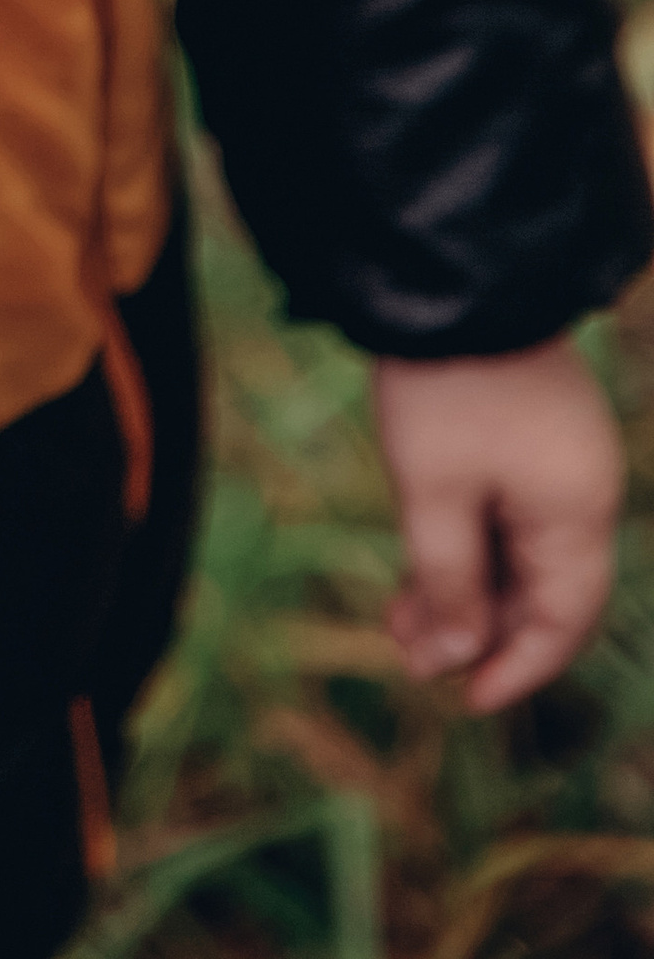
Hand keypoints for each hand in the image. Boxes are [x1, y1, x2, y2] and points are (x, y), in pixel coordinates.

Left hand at [374, 338, 624, 711]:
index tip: (467, 701)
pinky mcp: (525, 435)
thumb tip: (459, 659)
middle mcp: (580, 492)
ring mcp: (555, 461)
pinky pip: (503, 512)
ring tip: (397, 623)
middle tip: (410, 658)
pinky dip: (462, 544)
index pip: (563, 621)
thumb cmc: (445, 387)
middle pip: (540, 591)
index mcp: (579, 513)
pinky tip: (412, 569)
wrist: (447, 277)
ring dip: (461, 590)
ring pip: (514, 553)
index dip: (517, 668)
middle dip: (477, 630)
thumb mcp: (434, 492)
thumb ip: (450, 581)